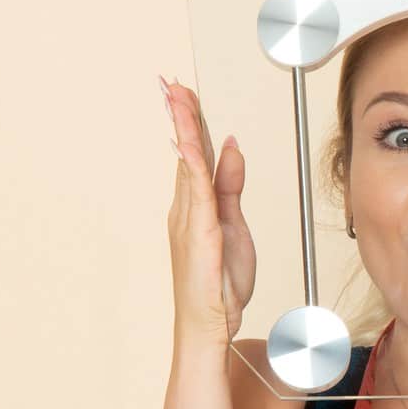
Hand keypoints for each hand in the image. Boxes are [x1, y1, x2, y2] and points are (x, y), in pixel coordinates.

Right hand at [163, 76, 254, 347]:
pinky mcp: (198, 235)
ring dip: (183, 128)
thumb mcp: (235, 227)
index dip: (192, 122)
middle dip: (180, 114)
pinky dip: (194, 163)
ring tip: (176, 97)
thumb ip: (231, 187)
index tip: (184, 92)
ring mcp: (188, 220)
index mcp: (196, 205)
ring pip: (187, 163)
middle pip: (186, 151)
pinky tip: (191, 142)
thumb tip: (231, 147)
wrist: (211, 326)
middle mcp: (186, 207)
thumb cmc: (220, 285)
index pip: (195, 154)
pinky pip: (196, 191)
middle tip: (173, 82)